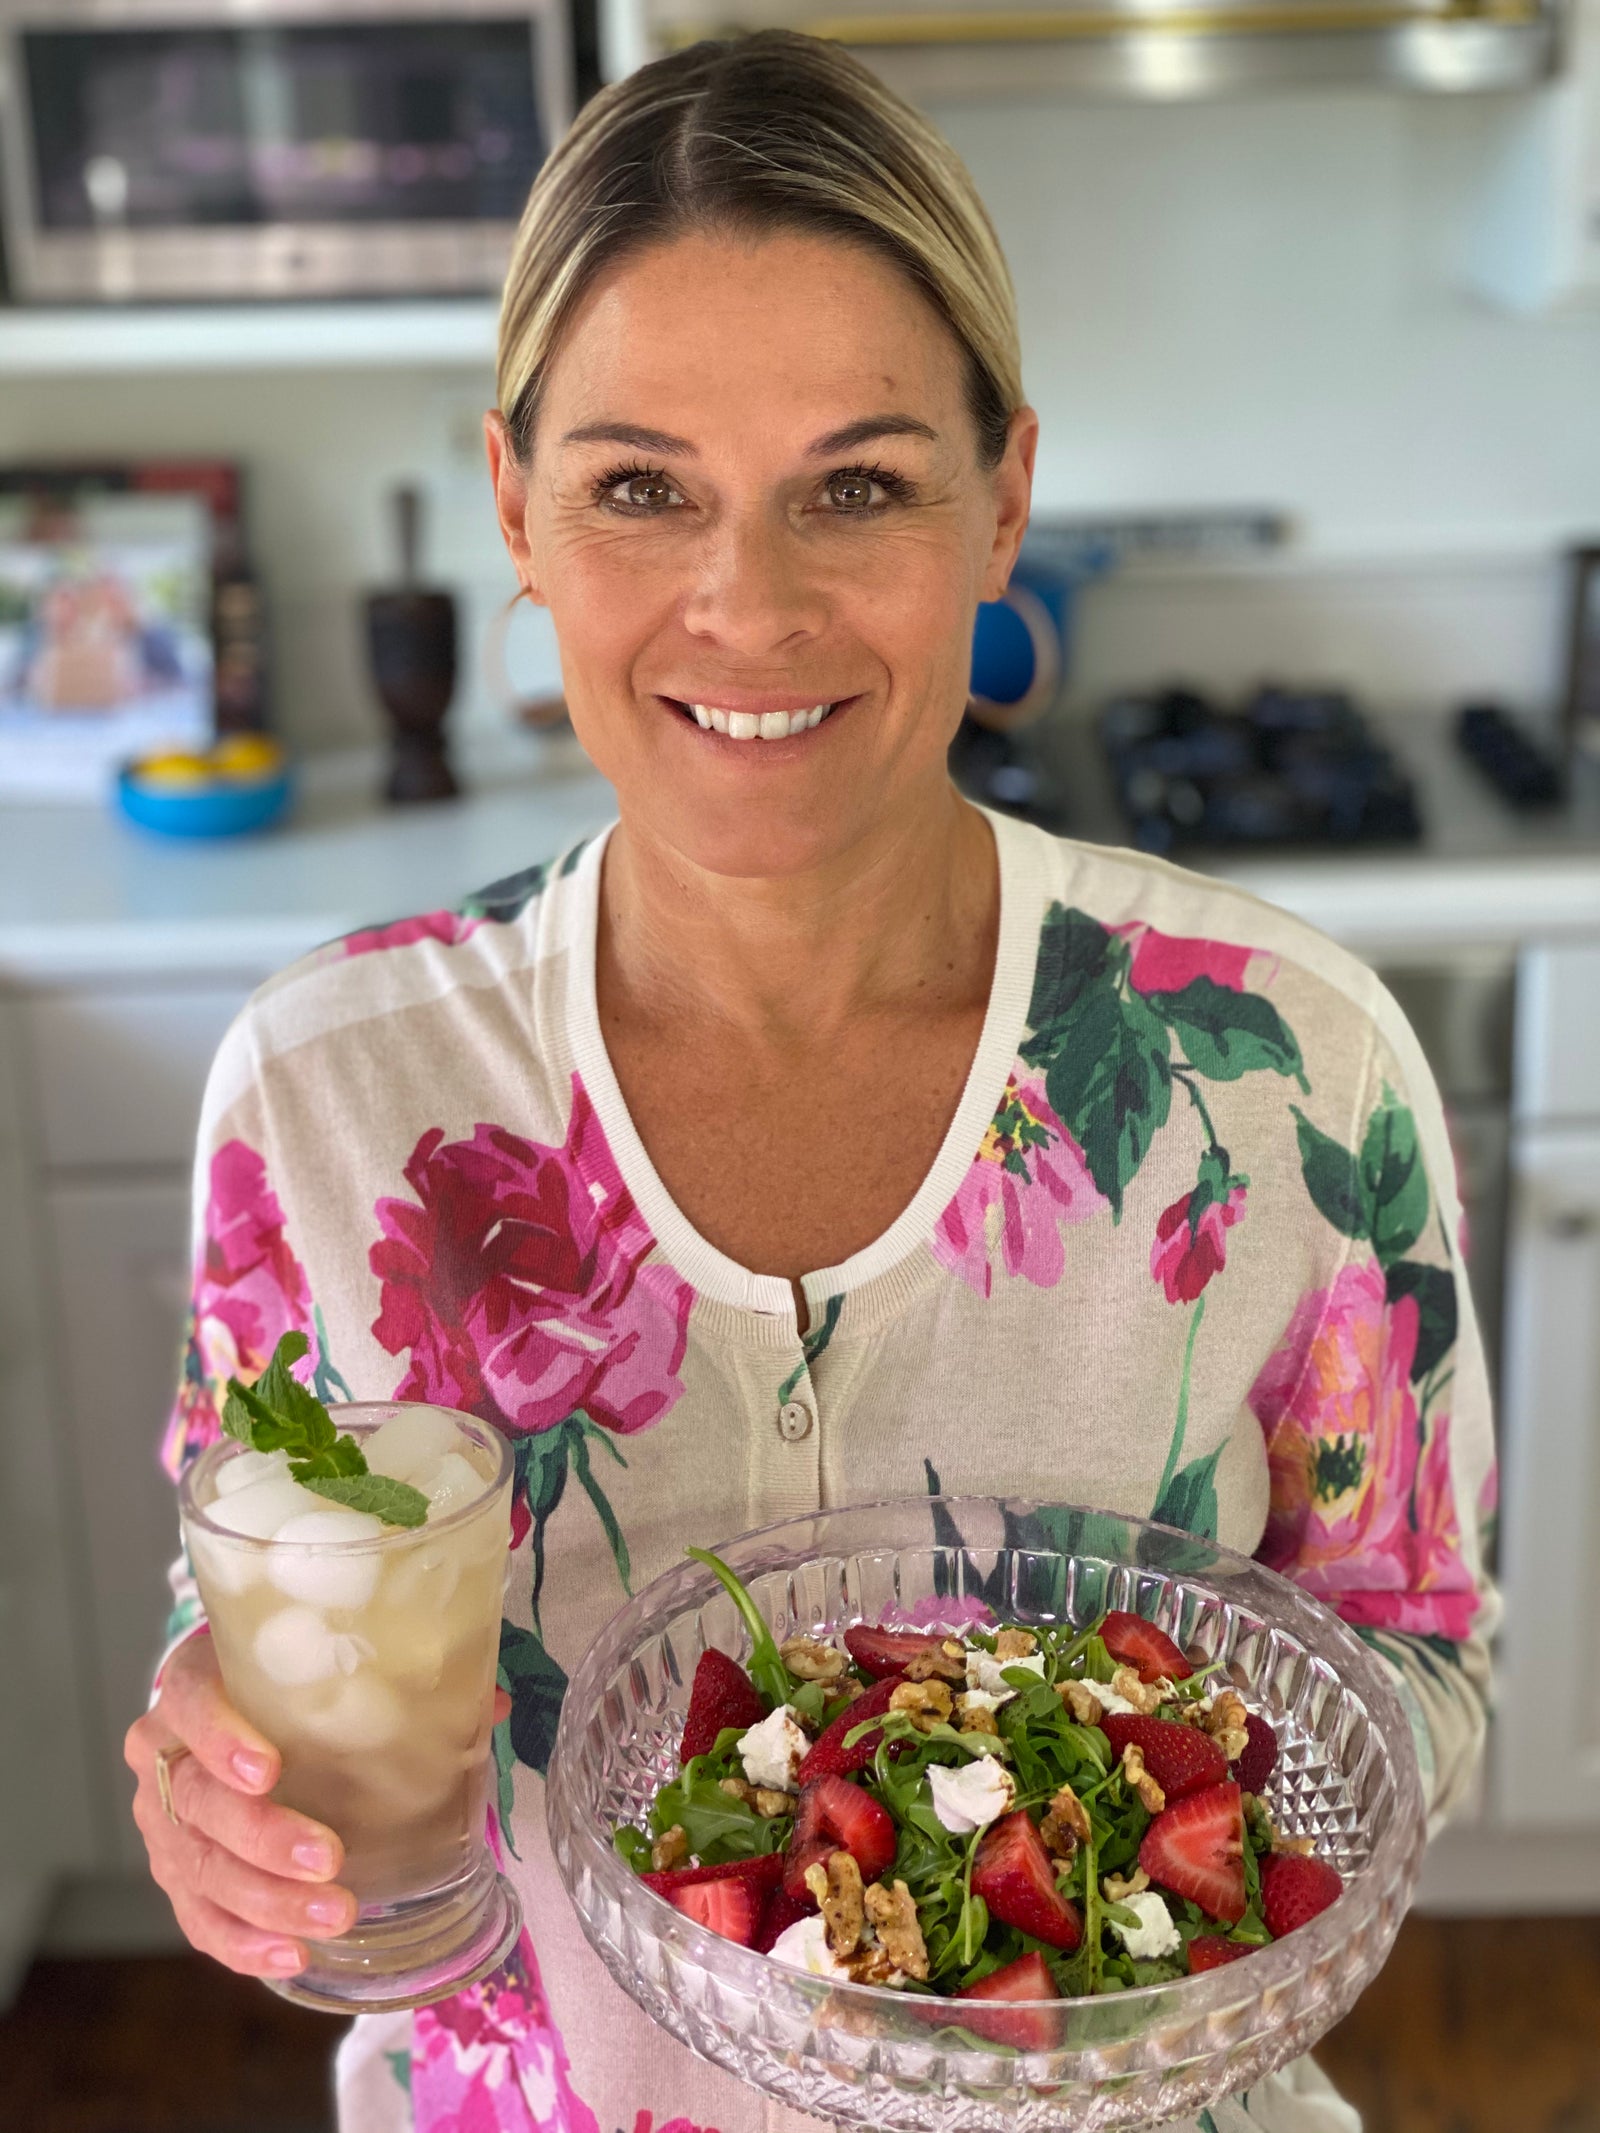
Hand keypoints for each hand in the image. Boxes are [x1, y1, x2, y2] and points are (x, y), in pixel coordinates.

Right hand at [128, 1637, 515, 1979]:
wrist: (241, 1711)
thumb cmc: (296, 1684)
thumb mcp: (335, 1663)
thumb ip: (404, 1677)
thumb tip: (492, 1703)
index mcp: (197, 1681)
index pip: (192, 1700)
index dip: (222, 1736)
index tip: (270, 1768)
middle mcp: (167, 1750)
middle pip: (199, 1799)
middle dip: (263, 1837)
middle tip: (328, 1859)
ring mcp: (164, 1818)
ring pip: (199, 1866)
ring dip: (265, 1900)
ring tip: (333, 1916)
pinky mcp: (176, 1872)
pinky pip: (198, 1917)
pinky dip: (243, 1942)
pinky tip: (291, 1955)